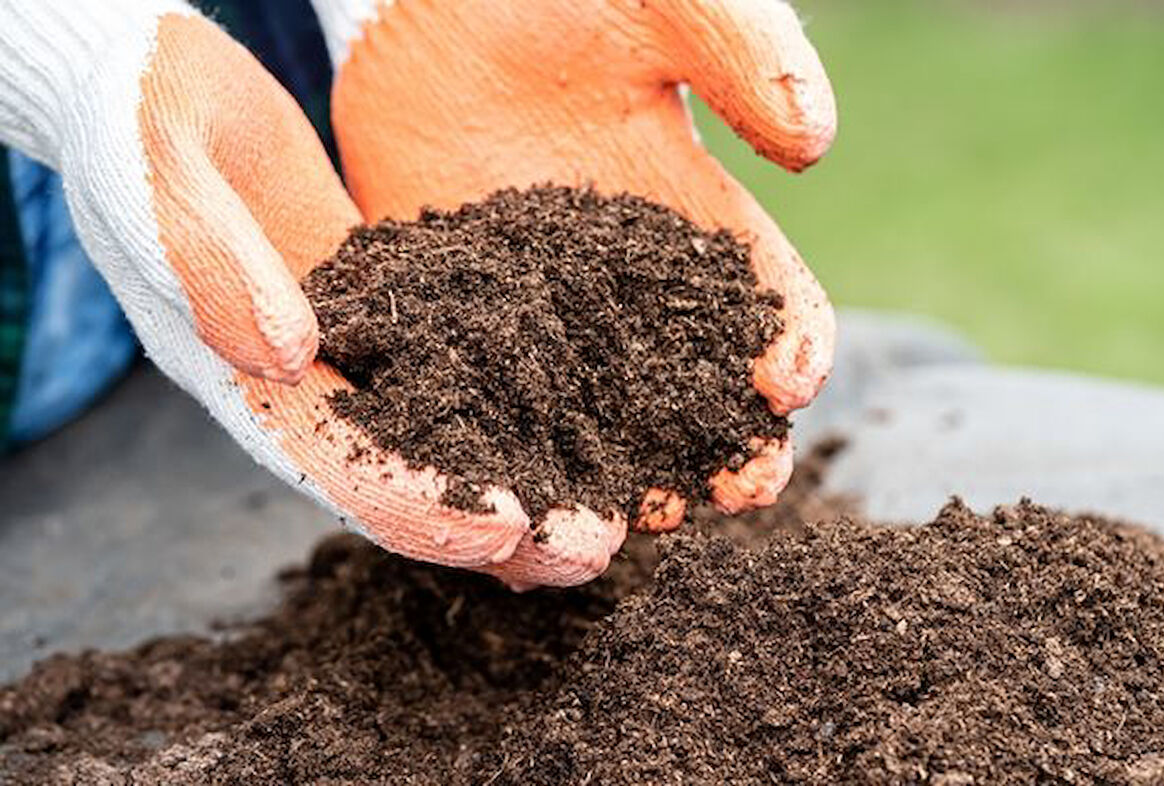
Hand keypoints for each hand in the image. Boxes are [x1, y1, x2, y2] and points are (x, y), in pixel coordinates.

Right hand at [0, 1, 560, 583]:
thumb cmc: (136, 121)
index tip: (506, 531)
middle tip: (590, 550)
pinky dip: (515, 401)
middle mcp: (300, 384)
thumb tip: (290, 353)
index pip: (335, 464)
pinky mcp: (386, 307)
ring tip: (608, 513)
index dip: (418, 505)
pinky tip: (580, 417)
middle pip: (404, 476)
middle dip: (495, 523)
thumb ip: (213, 265)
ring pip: (442, 435)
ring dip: (522, 477)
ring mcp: (349, 351)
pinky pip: (456, 366)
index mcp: (238, 379)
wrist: (153, 83)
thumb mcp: (156, 179)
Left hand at [309, 0, 837, 586]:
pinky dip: (496, 447)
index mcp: (696, 225)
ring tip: (618, 522)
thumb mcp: (667, 3)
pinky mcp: (459, 316)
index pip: (768, 305)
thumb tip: (813, 141)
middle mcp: (627, 289)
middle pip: (690, 390)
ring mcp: (540, 313)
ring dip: (611, 476)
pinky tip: (500, 487)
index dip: (792, 346)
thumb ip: (743, 52)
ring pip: (590, 419)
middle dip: (717, 447)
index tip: (788, 383)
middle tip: (726, 494)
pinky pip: (483, 396)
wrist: (433, 1)